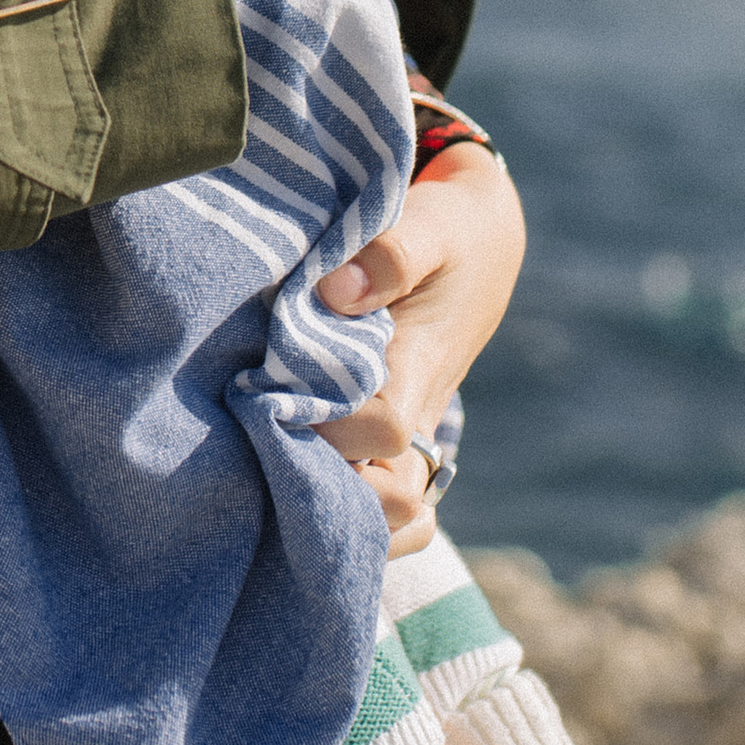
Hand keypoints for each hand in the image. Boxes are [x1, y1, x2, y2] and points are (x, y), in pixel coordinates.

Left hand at [313, 144, 523, 554]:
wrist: (480, 247)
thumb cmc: (449, 234)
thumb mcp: (430, 224)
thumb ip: (389, 255)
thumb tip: (335, 293)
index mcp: (419, 370)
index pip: (383, 430)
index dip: (331, 422)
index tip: (272, 388)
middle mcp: (421, 420)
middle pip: (389, 501)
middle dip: (327, 483)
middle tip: (264, 438)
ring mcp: (412, 441)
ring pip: (390, 520)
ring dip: (336, 506)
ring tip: (274, 466)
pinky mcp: (397, 444)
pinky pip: (384, 511)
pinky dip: (348, 513)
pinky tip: (293, 478)